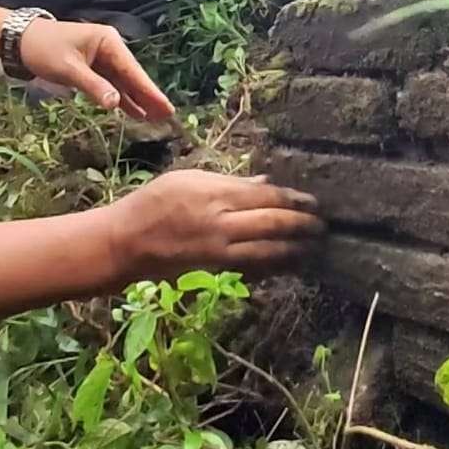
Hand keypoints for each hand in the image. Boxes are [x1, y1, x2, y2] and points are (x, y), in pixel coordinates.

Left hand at [18, 20, 173, 120]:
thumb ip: (93, 86)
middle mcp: (110, 48)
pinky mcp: (93, 66)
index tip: (166, 107)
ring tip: (154, 118)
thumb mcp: (68, 69)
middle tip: (167, 117)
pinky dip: (120, 97)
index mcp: (109, 42)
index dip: (150, 91)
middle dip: (148, 97)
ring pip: (123, 82)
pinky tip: (132, 110)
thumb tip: (115, 103)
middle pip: (132, 77)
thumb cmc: (44, 49)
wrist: (21, 39)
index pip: (133, 71)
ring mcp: (102, 57)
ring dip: (136, 99)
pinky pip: (111, 84)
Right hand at [106, 171, 323, 280]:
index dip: (295, 200)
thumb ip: (229, 181)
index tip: (313, 202)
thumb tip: (265, 183)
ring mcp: (219, 250)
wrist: (125, 242)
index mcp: (215, 194)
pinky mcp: (214, 270)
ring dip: (295, 250)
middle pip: (274, 224)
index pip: (267, 197)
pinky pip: (251, 267)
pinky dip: (273, 265)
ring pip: (268, 251)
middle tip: (323, 226)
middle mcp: (221, 223)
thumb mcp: (189, 178)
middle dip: (303, 225)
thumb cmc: (153, 202)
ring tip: (314, 247)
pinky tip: (287, 263)